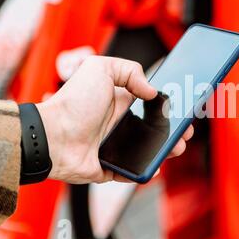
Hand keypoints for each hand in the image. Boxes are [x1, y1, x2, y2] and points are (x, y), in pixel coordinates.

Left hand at [36, 56, 193, 183]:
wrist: (53, 137)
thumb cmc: (73, 103)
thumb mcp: (100, 69)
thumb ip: (129, 70)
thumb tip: (151, 91)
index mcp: (121, 102)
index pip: (152, 104)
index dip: (169, 107)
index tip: (183, 108)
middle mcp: (121, 124)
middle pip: (156, 129)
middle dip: (175, 130)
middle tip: (185, 130)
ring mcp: (117, 146)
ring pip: (150, 150)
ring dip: (167, 149)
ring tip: (177, 146)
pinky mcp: (113, 166)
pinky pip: (134, 170)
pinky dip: (147, 169)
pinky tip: (156, 163)